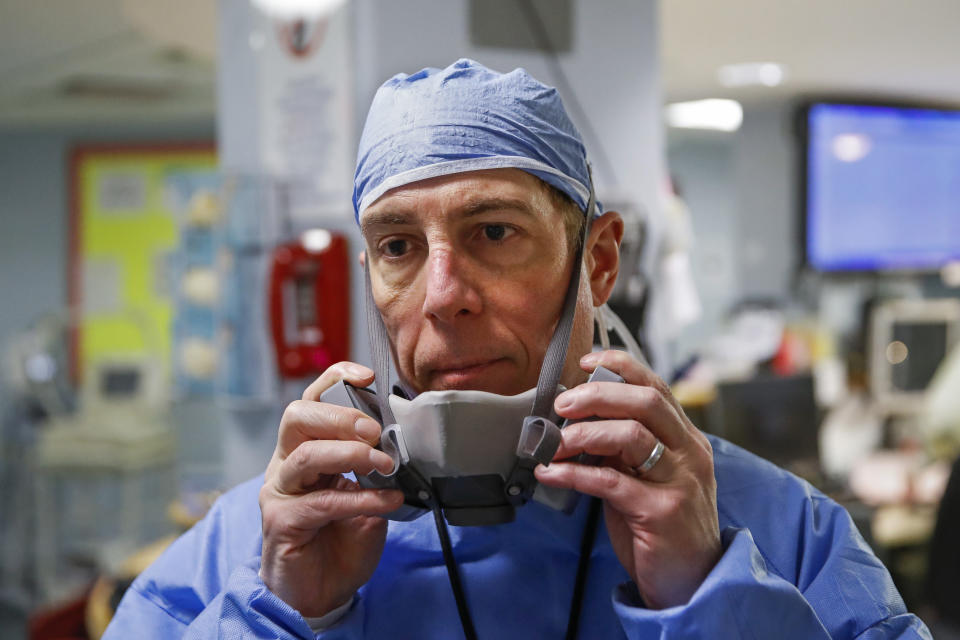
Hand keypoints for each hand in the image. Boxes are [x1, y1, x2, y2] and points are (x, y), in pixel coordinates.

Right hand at [259, 362, 403, 616]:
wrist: (325, 591)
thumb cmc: (343, 537)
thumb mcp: (368, 492)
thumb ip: (376, 466)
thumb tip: (400, 442)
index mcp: (306, 447)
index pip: (313, 399)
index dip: (336, 378)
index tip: (367, 375)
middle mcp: (287, 463)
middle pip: (298, 417)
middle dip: (340, 416)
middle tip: (374, 431)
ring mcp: (280, 491)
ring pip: (305, 454)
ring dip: (349, 455)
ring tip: (383, 465)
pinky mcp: (282, 522)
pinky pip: (321, 502)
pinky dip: (359, 499)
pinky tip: (385, 503)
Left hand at [534, 350, 720, 608]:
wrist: (691, 584)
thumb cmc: (662, 528)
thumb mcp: (646, 478)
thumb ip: (623, 449)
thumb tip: (577, 422)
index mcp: (687, 439)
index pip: (656, 386)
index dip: (621, 367)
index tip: (586, 363)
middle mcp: (689, 453)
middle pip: (645, 401)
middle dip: (597, 396)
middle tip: (562, 405)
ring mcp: (680, 481)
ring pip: (631, 435)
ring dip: (583, 435)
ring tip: (554, 445)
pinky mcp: (662, 512)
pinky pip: (611, 481)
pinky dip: (573, 473)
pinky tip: (550, 473)